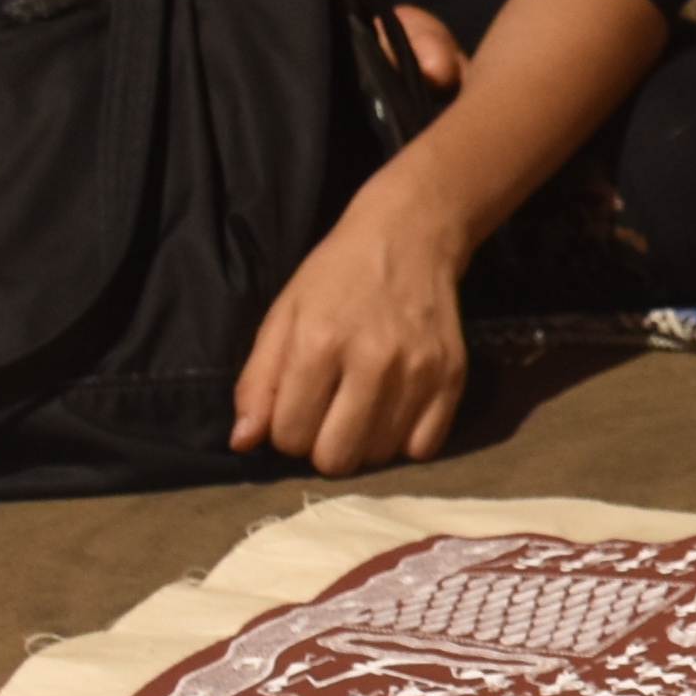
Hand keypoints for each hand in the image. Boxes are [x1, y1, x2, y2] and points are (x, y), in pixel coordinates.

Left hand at [231, 175, 475, 476]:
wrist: (410, 236)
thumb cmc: (336, 276)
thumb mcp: (283, 316)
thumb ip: (257, 381)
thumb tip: (242, 442)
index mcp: (319, 343)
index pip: (290, 436)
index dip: (286, 430)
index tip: (297, 406)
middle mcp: (372, 362)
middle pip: (336, 459)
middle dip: (322, 445)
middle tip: (327, 414)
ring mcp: (418, 372)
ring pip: (378, 455)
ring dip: (363, 440)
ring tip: (362, 405)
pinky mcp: (452, 378)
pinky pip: (423, 448)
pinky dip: (404, 439)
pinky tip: (394, 410)